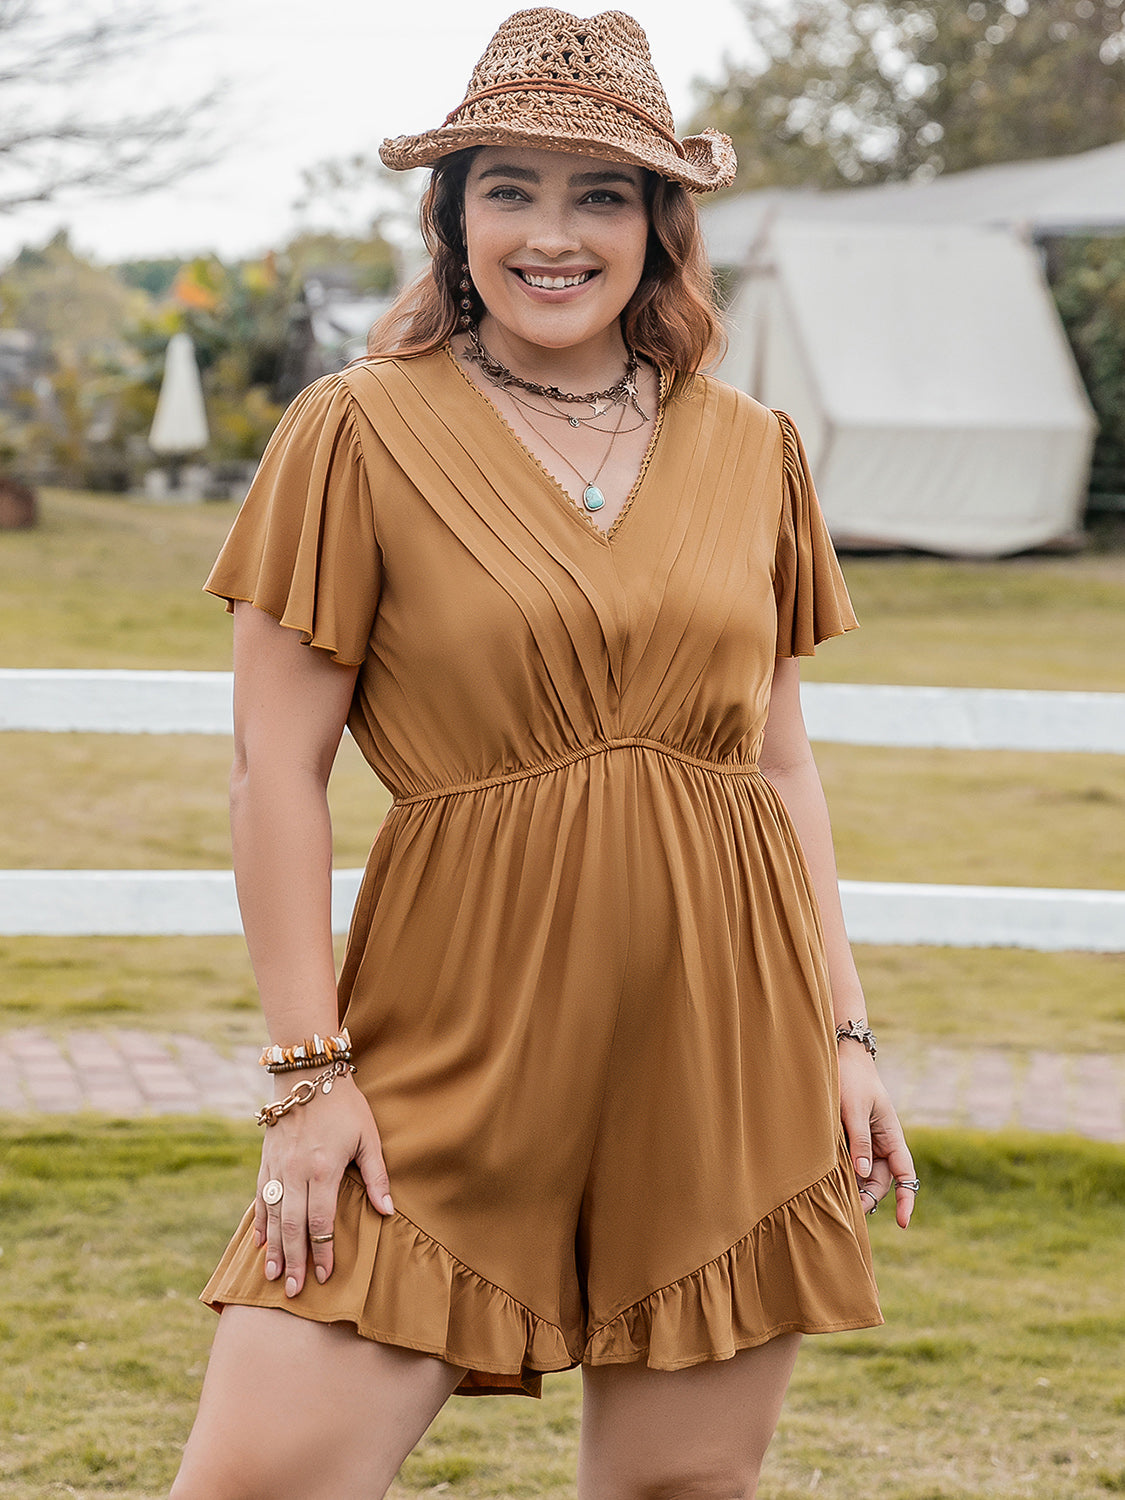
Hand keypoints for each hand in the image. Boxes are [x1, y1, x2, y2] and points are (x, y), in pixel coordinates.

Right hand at [254, 1073, 393, 1297]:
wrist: (307, 1074)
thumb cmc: (345, 1105)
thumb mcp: (368, 1136)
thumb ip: (376, 1176)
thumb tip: (387, 1211)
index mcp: (323, 1169)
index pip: (321, 1220)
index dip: (323, 1250)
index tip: (326, 1276)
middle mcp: (295, 1172)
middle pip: (292, 1226)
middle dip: (294, 1261)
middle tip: (294, 1292)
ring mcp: (277, 1167)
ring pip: (272, 1216)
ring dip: (273, 1249)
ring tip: (271, 1278)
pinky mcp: (266, 1161)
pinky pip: (260, 1197)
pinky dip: (259, 1222)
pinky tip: (258, 1244)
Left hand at [838, 1044, 917, 1228]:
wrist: (842, 1057)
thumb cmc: (852, 1080)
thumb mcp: (855, 1110)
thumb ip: (860, 1141)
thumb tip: (862, 1173)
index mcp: (892, 1136)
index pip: (906, 1175)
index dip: (907, 1200)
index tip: (903, 1223)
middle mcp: (882, 1143)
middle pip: (880, 1181)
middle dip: (868, 1197)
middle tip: (850, 1209)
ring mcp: (866, 1142)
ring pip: (863, 1174)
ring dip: (854, 1186)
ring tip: (836, 1195)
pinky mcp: (850, 1139)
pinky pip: (850, 1162)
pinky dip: (843, 1173)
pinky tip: (829, 1179)